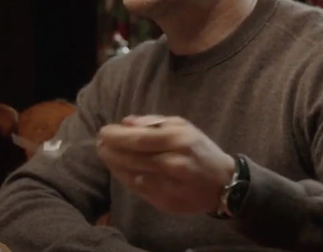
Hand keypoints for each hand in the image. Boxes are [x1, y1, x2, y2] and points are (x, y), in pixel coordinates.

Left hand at [96, 115, 234, 213]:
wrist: (223, 183)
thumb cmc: (200, 149)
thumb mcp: (183, 126)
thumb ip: (154, 122)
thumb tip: (126, 121)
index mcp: (178, 139)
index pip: (138, 138)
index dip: (117, 136)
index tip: (103, 132)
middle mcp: (174, 162)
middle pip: (133, 157)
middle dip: (111, 150)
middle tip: (99, 145)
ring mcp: (170, 185)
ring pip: (133, 174)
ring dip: (115, 165)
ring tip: (105, 156)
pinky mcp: (167, 201)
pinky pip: (140, 189)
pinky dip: (127, 179)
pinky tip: (119, 171)